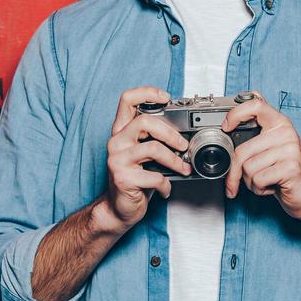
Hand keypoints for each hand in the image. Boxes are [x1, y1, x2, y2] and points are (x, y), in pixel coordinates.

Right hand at [104, 86, 191, 228]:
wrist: (119, 208)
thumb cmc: (135, 179)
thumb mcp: (142, 154)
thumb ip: (154, 139)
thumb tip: (184, 133)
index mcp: (121, 131)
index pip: (127, 100)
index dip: (147, 93)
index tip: (165, 97)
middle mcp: (116, 142)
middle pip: (145, 122)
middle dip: (171, 133)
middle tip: (183, 145)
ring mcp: (117, 160)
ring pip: (153, 149)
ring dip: (175, 161)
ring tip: (183, 169)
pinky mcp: (123, 178)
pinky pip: (154, 176)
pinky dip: (166, 184)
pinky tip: (166, 189)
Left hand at [221, 91, 300, 221]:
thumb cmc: (285, 173)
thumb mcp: (270, 149)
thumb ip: (254, 137)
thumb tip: (226, 130)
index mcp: (279, 123)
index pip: (255, 104)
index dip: (235, 114)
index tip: (226, 127)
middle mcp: (286, 132)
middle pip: (242, 150)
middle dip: (235, 172)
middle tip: (235, 182)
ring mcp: (290, 149)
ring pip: (248, 167)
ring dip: (251, 182)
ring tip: (265, 181)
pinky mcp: (290, 167)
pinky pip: (258, 179)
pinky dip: (259, 189)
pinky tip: (272, 187)